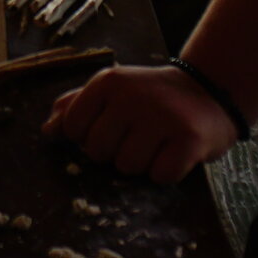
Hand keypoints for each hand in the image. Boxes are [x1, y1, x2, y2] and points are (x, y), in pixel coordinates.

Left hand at [44, 64, 236, 183]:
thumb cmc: (152, 97)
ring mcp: (161, 116)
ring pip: (127, 167)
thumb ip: (76, 107)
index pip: (73, 129)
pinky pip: (160, 176)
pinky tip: (175, 151)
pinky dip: (167, 171)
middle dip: (115, 152)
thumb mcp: (112, 91)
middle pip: (98, 152)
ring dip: (142, 163)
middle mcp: (131, 96)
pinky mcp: (188, 139)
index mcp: (107, 82)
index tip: (111, 128)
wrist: (210, 91)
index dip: (88, 137)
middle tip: (138, 135)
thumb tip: (48, 131)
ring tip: (157, 142)